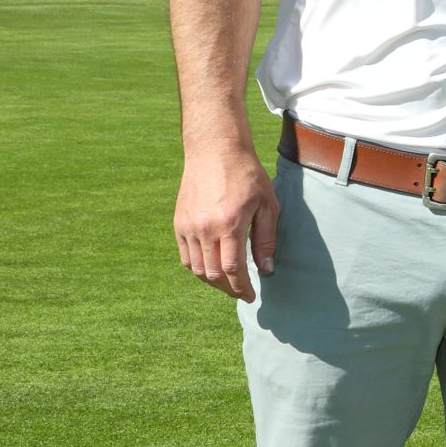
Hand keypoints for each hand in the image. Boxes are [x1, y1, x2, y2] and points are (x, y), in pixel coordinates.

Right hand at [175, 143, 278, 302]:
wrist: (214, 150)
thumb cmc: (247, 175)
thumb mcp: (267, 205)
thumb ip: (266, 240)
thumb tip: (266, 270)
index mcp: (229, 224)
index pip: (233, 269)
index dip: (242, 288)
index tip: (250, 296)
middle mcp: (204, 228)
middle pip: (213, 274)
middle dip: (228, 289)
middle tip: (241, 293)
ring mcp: (188, 226)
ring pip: (196, 269)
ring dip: (212, 282)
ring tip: (228, 284)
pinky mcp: (178, 222)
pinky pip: (185, 256)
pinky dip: (198, 268)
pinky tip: (212, 269)